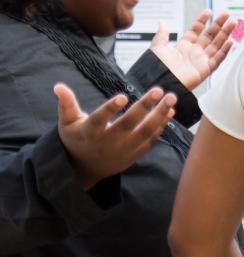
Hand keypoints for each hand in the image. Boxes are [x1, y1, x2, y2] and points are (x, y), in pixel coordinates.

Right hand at [55, 83, 176, 189]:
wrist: (85, 170)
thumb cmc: (76, 139)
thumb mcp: (67, 123)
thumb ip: (67, 104)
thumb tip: (58, 86)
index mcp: (90, 132)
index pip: (100, 119)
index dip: (110, 108)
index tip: (123, 96)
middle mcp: (108, 142)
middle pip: (128, 124)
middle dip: (145, 107)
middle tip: (159, 90)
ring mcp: (123, 150)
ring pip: (144, 133)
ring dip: (160, 115)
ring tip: (171, 99)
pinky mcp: (134, 155)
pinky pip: (150, 141)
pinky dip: (161, 127)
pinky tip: (170, 112)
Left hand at [151, 10, 236, 89]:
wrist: (160, 82)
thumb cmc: (157, 67)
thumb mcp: (158, 48)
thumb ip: (162, 35)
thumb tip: (162, 22)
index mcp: (183, 46)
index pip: (196, 30)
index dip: (202, 21)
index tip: (208, 11)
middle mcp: (194, 52)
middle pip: (210, 35)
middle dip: (219, 24)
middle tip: (227, 13)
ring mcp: (201, 60)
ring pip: (217, 44)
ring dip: (226, 33)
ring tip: (233, 22)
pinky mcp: (206, 70)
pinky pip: (218, 59)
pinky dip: (225, 51)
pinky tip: (231, 41)